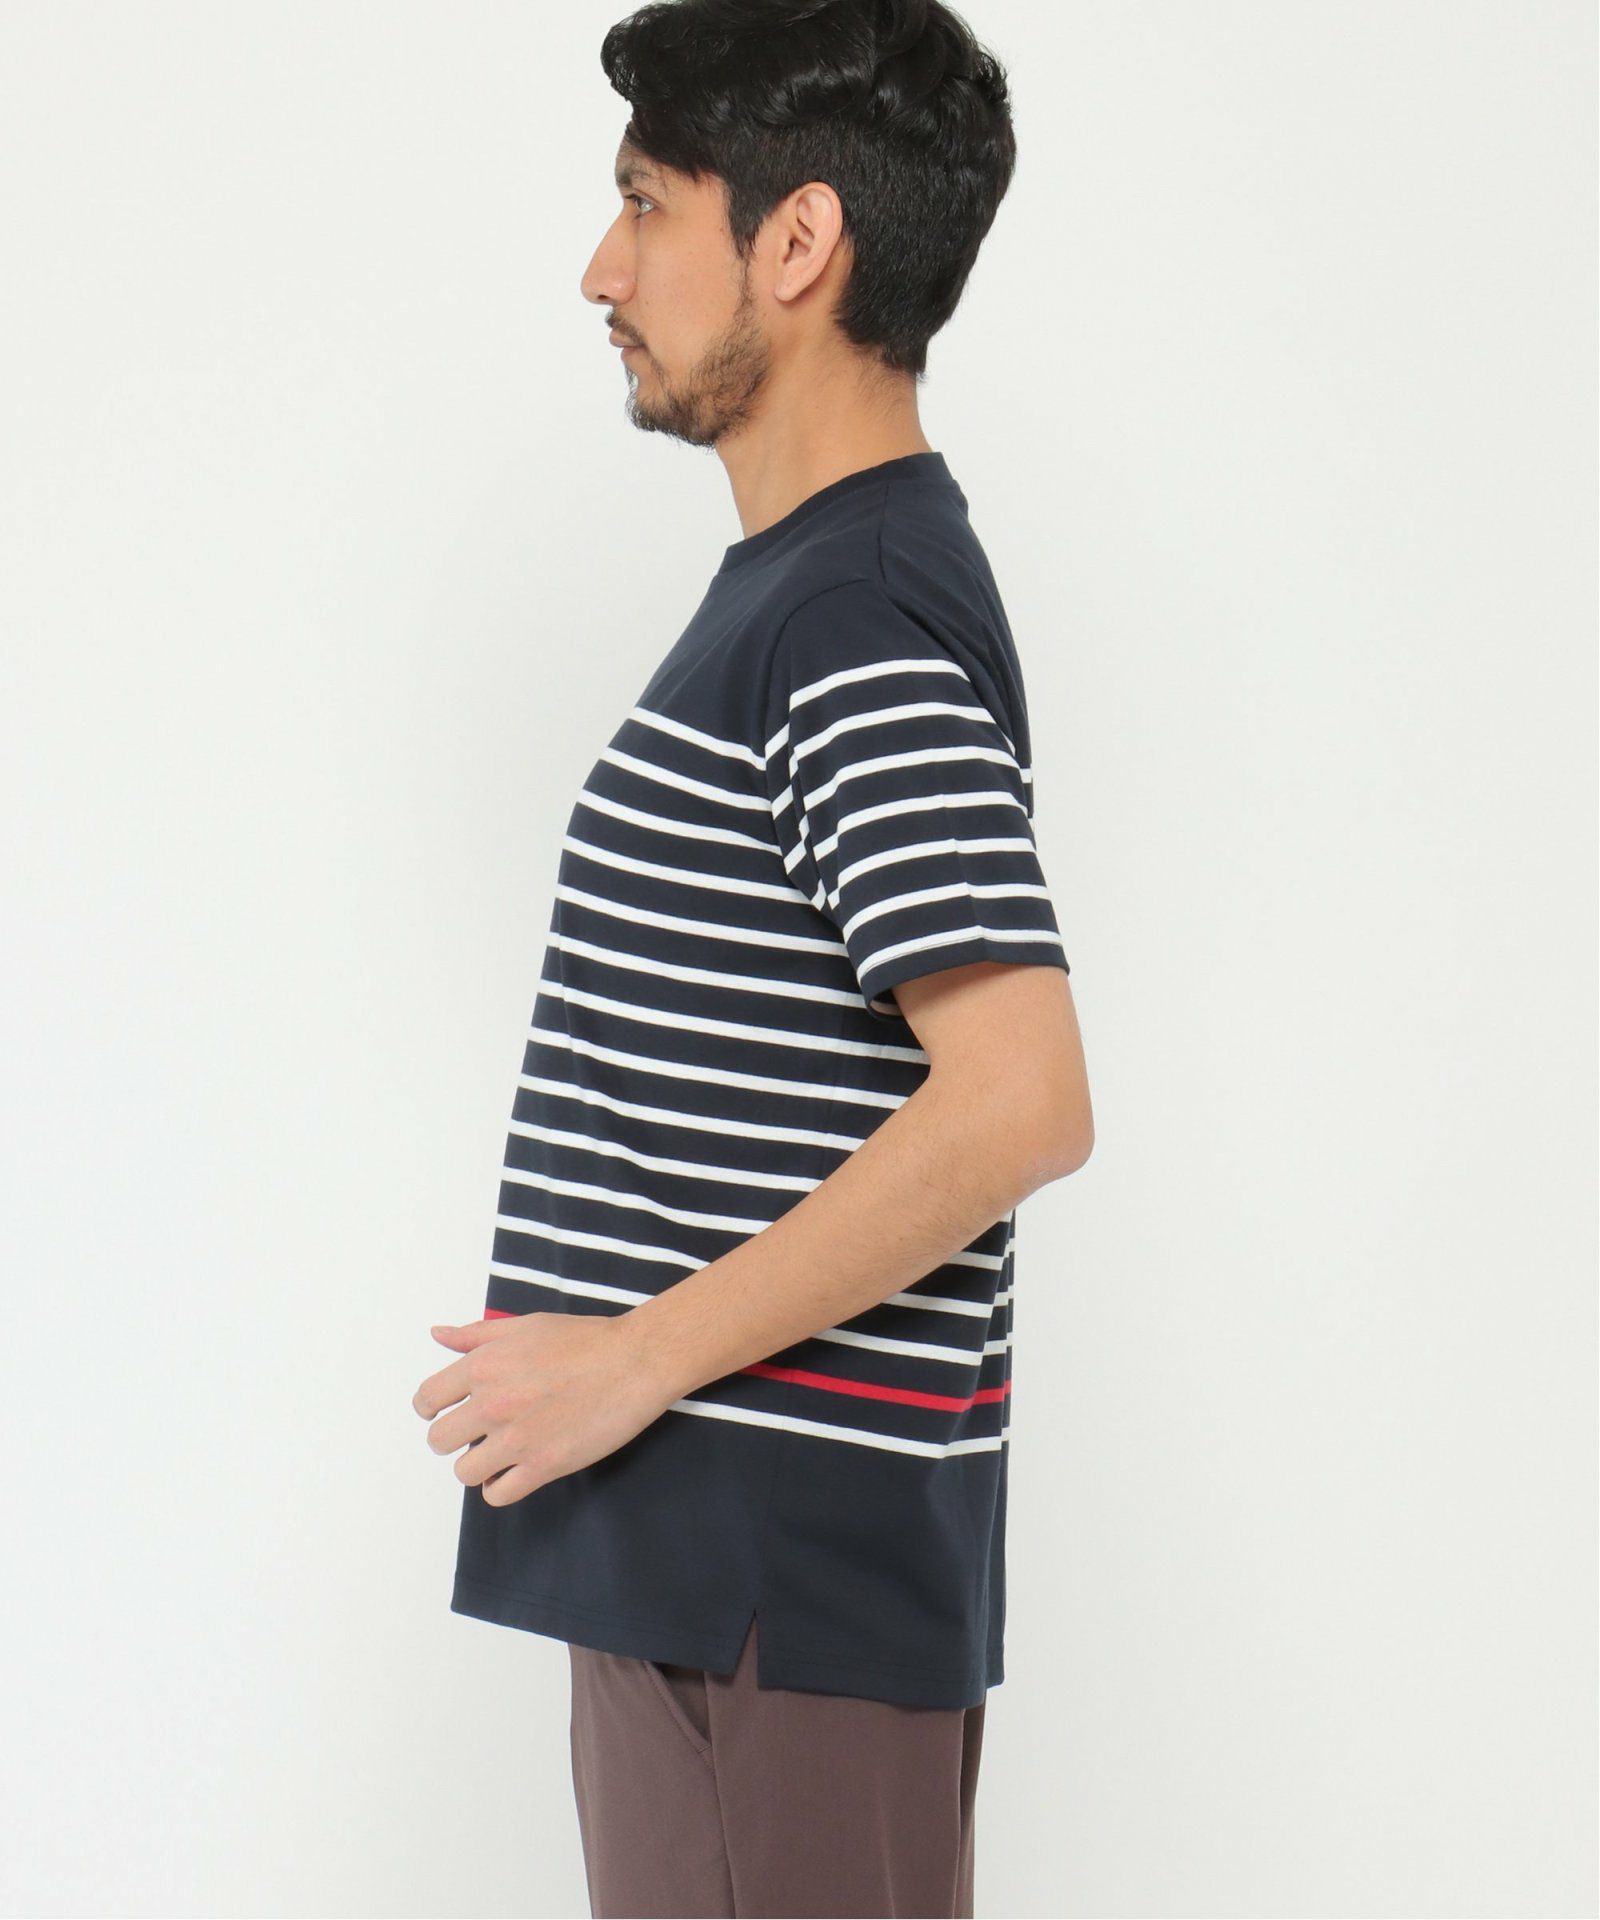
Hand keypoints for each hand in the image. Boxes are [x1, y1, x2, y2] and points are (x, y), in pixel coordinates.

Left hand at [413, 1310, 677, 1505]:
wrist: (634, 1362)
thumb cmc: (584, 1340)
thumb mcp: (525, 1326)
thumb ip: (476, 1334)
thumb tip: (438, 1334)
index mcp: (483, 1366)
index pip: (427, 1401)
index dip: (432, 1409)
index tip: (444, 1412)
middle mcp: (492, 1403)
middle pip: (438, 1441)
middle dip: (454, 1438)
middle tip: (477, 1433)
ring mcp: (516, 1439)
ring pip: (464, 1472)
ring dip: (478, 1465)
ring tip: (499, 1453)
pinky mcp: (543, 1466)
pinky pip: (497, 1495)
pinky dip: (501, 1487)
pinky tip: (516, 1470)